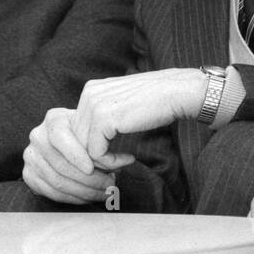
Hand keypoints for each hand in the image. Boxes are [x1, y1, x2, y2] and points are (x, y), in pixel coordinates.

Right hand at [23, 107, 132, 203]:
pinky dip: (73, 198)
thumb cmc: (87, 134)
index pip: (59, 136)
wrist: (67, 142)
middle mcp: (38, 136)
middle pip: (61, 164)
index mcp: (54, 119)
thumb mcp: (95, 131)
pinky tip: (89, 198)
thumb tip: (126, 161)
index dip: (75, 154)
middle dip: (89, 180)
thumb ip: (106, 144)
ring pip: (57, 181)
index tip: (91, 168)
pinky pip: (51, 192)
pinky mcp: (29, 175)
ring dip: (85, 192)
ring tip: (105, 193)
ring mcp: (31, 156)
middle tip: (110, 186)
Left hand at [68, 69, 204, 163]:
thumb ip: (105, 115)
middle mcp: (88, 94)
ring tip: (123, 163)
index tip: (112, 155)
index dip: (92, 146)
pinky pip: (96, 153)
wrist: (178, 92)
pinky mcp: (103, 120)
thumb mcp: (122, 104)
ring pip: (82, 149)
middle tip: (117, 165)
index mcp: (91, 89)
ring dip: (103, 162)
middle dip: (95, 157)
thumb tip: (91, 142)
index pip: (77, 127)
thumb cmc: (156, 101)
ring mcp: (94, 106)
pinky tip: (129, 158)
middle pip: (76, 138)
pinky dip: (111, 163)